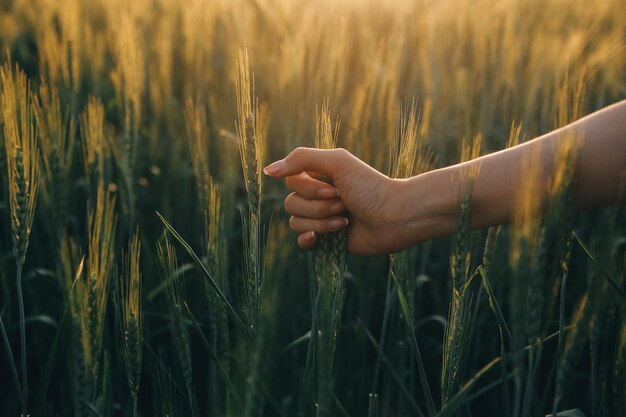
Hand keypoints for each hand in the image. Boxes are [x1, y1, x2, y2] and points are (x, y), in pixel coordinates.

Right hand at [264, 147, 410, 254]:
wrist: (395, 217)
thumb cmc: (371, 187)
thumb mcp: (338, 162)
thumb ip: (301, 159)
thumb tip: (267, 171)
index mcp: (319, 176)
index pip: (291, 181)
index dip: (309, 188)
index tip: (336, 189)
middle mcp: (317, 197)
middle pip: (291, 204)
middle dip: (318, 207)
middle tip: (344, 204)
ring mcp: (321, 219)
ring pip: (295, 223)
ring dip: (321, 222)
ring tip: (345, 220)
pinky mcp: (327, 241)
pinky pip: (301, 242)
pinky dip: (308, 239)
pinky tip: (320, 239)